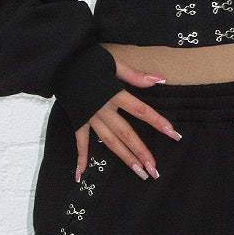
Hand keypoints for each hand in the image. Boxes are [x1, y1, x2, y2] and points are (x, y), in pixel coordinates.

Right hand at [72, 54, 181, 181]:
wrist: (60, 62)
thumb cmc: (88, 60)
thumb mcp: (114, 63)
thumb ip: (136, 75)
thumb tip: (160, 79)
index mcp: (114, 94)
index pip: (141, 111)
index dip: (158, 122)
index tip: (174, 134)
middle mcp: (103, 110)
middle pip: (126, 134)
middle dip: (141, 152)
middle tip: (155, 170)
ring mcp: (90, 118)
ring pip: (109, 141)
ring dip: (124, 158)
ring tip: (138, 172)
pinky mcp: (78, 120)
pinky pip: (80, 142)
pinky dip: (81, 158)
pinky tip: (80, 174)